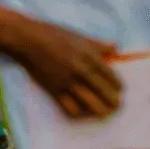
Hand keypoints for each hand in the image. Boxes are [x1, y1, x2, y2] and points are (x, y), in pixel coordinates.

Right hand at [6, 20, 120, 118]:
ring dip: (100, 111)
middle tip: (116, 107)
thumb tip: (116, 47)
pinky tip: (83, 113)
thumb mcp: (79, 36)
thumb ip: (98, 45)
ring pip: (90, 103)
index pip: (111, 76)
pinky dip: (79, 113)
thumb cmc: (54, 34)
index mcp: (89, 55)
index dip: (118, 86)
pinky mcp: (55, 90)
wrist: (28, 40)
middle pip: (103, 92)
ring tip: (104, 114)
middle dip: (113, 102)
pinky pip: (70, 108)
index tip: (120, 91)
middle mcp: (81, 70)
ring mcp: (68, 82)